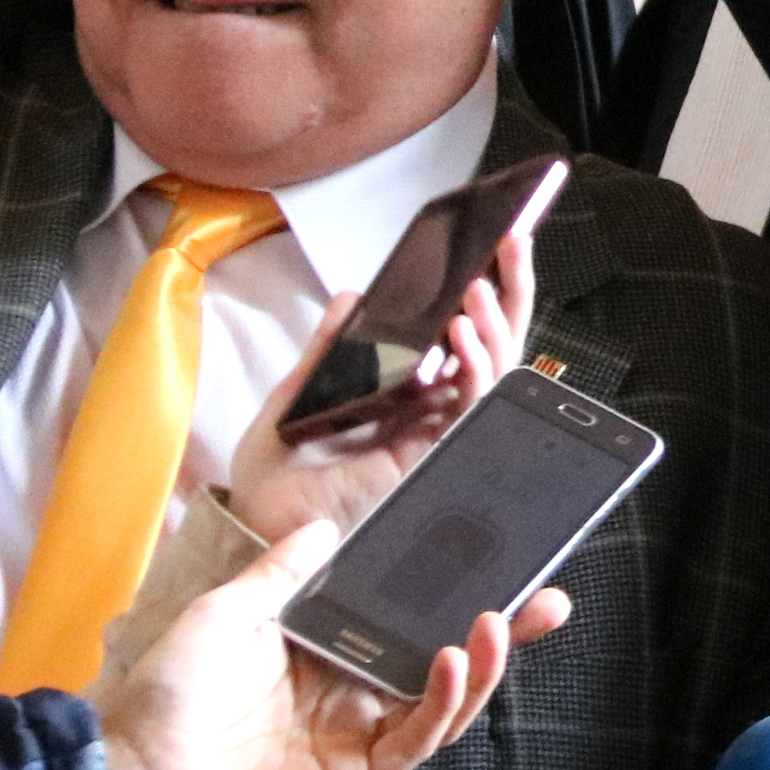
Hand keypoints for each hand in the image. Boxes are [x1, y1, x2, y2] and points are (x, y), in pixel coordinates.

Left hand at [91, 519, 567, 769]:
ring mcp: (358, 737)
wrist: (134, 767)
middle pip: (444, 661)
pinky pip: (413, 739)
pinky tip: (447, 659)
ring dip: (479, 664)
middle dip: (501, 635)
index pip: (409, 617)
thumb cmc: (171, 690)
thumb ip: (285, 570)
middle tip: (548, 600)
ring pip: (444, 702)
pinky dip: (439, 702)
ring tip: (496, 621)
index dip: (455, 593)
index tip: (499, 561)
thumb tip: (327, 525)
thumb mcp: (230, 608)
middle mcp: (353, 692)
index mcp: (328, 649)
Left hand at [224, 229, 533, 547]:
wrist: (255, 526)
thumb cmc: (272, 474)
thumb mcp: (296, 393)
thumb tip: (353, 296)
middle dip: (510, 293)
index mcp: (400, 395)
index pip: (458, 340)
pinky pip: (469, 408)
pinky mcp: (430, 457)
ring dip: (493, 324)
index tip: (490, 246)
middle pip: (491, 349)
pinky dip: (473, 367)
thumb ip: (327, 349)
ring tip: (478, 285)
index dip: (482, 297)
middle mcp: (426, 413)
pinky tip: (460, 334)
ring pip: (493, 375)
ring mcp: (432, 435)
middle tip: (513, 242)